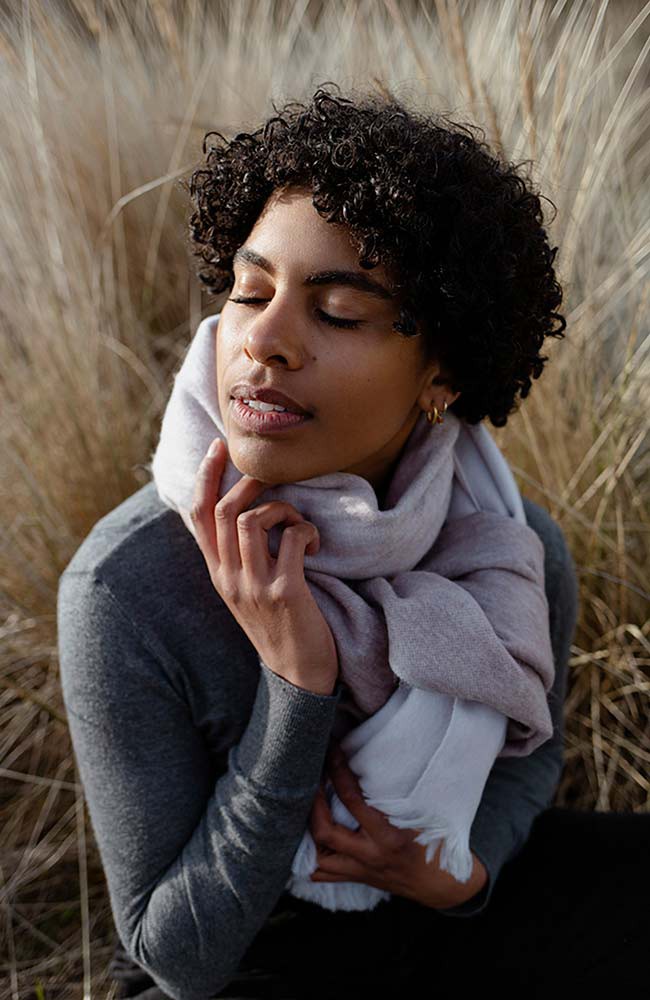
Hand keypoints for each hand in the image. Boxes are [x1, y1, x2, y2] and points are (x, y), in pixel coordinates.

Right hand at [190, 437, 339, 695]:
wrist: (297, 676)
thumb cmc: (279, 624)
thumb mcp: (246, 590)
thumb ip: (238, 555)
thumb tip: (243, 512)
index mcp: (217, 573)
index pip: (198, 514)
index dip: (205, 476)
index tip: (219, 447)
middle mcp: (228, 577)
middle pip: (224, 509)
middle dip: (251, 481)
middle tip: (276, 478)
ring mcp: (254, 586)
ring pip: (253, 519)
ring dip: (283, 509)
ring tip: (299, 525)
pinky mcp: (284, 592)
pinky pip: (292, 538)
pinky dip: (307, 531)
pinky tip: (314, 547)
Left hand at [308, 743, 488, 909]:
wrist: (440, 885)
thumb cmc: (435, 843)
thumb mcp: (420, 815)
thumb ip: (395, 793)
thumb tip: (371, 759)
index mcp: (388, 836)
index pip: (352, 800)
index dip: (338, 771)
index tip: (332, 751)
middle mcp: (370, 856)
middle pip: (325, 832)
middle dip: (313, 802)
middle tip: (311, 778)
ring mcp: (361, 871)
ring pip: (317, 859)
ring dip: (307, 832)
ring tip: (305, 807)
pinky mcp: (357, 879)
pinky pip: (322, 874)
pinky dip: (311, 856)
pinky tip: (307, 838)